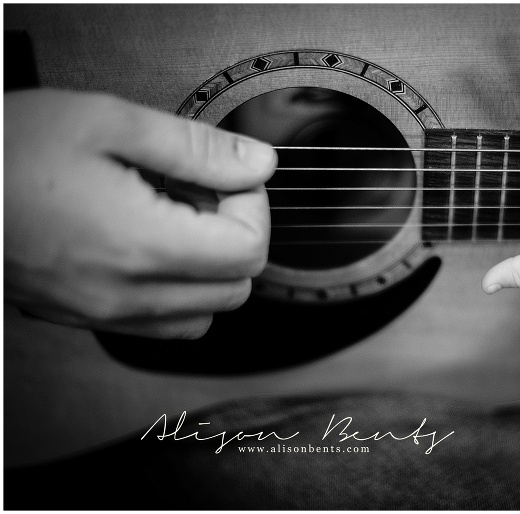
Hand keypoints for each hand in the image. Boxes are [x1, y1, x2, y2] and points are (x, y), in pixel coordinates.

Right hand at [4, 89, 275, 338]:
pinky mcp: (85, 317)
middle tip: (201, 192)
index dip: (252, 207)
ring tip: (174, 216)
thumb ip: (196, 149)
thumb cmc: (3, 151)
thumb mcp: (107, 123)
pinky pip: (163, 324)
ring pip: (205, 312)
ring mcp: (105, 313)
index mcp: (141, 245)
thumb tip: (257, 164)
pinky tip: (150, 243)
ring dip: (210, 266)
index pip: (249, 250)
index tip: (229, 178)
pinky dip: (178, 289)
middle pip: (237, 286)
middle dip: (235, 234)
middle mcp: (128, 294)